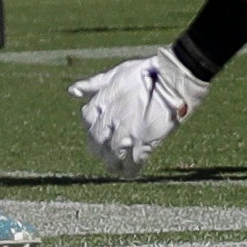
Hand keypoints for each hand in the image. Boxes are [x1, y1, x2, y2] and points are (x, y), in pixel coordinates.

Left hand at [69, 45, 208, 178]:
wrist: (174, 80)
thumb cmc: (148, 73)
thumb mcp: (118, 73)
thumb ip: (94, 84)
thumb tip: (72, 91)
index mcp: (102, 102)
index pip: (87, 120)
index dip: (92, 127)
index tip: (100, 131)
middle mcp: (110, 120)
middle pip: (96, 142)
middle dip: (100, 149)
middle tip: (107, 154)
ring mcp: (127, 133)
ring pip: (112, 157)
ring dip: (113, 164)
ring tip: (117, 167)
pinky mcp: (144, 143)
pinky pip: (132, 164)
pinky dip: (130, 171)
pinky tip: (131, 173)